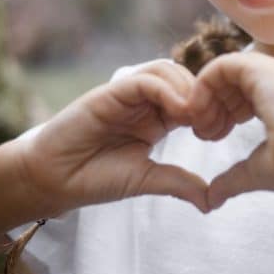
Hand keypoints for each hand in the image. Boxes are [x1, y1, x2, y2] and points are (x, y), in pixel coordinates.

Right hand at [14, 61, 208, 216]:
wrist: (55, 179)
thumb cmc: (96, 177)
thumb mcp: (147, 179)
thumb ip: (179, 182)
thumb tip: (212, 202)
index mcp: (158, 118)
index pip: (193, 98)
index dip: (211, 109)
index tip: (219, 133)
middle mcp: (145, 102)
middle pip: (185, 78)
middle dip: (203, 96)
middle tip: (210, 124)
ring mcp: (128, 94)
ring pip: (167, 71)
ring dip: (187, 89)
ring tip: (194, 118)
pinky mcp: (111, 92)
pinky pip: (145, 80)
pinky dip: (166, 90)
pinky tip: (177, 112)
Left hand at [185, 50, 273, 209]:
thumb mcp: (257, 171)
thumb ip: (233, 178)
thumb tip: (212, 199)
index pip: (245, 92)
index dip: (224, 112)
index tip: (213, 137)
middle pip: (234, 80)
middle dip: (213, 105)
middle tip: (203, 133)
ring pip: (226, 70)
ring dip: (206, 96)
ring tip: (201, 126)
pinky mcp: (263, 70)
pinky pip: (222, 64)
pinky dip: (204, 84)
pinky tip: (198, 111)